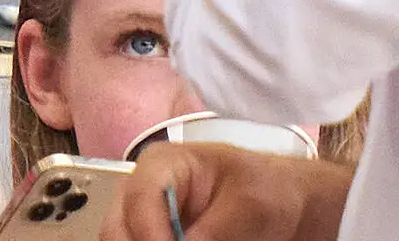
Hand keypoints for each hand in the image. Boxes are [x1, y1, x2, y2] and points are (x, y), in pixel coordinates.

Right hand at [99, 143, 350, 240]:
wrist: (282, 204)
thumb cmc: (268, 190)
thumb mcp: (253, 204)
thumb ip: (218, 229)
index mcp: (161, 165)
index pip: (140, 198)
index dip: (150, 234)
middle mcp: (140, 191)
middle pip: (117, 228)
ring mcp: (141, 218)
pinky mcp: (150, 237)